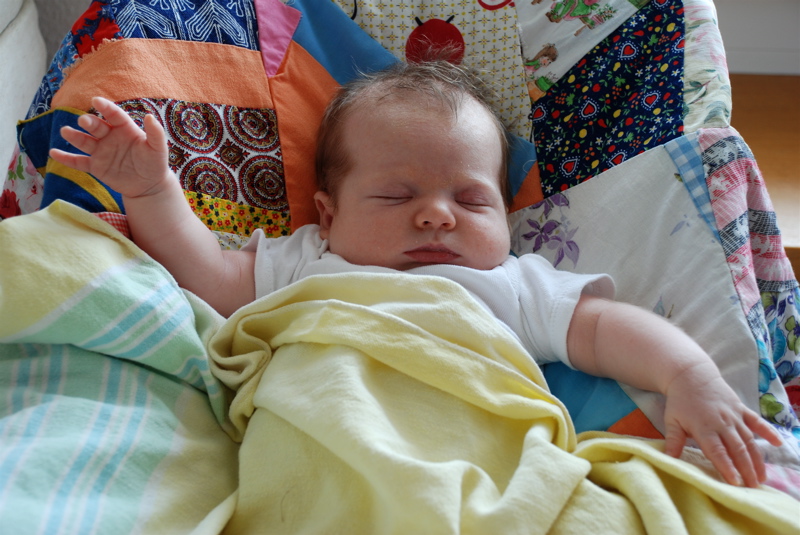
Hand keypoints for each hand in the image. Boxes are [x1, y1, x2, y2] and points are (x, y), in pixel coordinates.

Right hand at [49, 96, 171, 198]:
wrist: (149, 186)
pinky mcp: (95, 166)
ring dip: (74, 136)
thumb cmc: (155, 164)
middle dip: (89, 123)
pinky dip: (66, 158)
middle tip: (83, 121)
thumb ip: (155, 133)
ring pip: (85, 141)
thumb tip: (150, 116)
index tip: (97, 100)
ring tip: (65, 131)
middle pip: (96, 127)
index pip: (114, 115)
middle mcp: (110, 137)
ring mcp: (101, 151)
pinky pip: (78, 162)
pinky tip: (54, 153)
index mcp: (125, 129)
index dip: (106, 108)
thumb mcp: (158, 149)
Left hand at [662, 361, 782, 487]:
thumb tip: (668, 459)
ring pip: (749, 440)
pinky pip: (757, 422)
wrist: (692, 375)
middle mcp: (722, 423)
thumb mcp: (671, 420)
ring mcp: (734, 416)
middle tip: (752, 488)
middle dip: (746, 470)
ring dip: (757, 459)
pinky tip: (778, 443)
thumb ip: (673, 440)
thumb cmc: (680, 401)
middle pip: (737, 449)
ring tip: (762, 478)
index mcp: (704, 428)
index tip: (735, 483)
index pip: (717, 451)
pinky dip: (768, 432)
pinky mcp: (741, 409)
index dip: (727, 467)